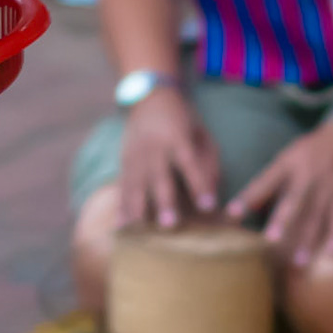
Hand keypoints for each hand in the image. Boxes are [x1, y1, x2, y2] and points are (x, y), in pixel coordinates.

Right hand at [118, 87, 220, 229]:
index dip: (199, 185)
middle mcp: (154, 147)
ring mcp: (135, 156)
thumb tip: (212, 194)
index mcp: (177, 137)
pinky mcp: (124, 163)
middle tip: (170, 225)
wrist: (149, 97)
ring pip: (136, 186)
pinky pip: (122, 188)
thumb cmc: (183, 120)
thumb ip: (207, 163)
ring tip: (140, 235)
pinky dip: (121, 209)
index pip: (189, 163)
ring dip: (138, 211)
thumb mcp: (201, 134)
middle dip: (164, 202)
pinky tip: (120, 229)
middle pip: (159, 177)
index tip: (209, 207)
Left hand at [229, 116, 332, 266]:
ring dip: (308, 239)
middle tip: (271, 240)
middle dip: (282, 219)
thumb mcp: (292, 155)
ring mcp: (330, 184)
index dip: (248, 196)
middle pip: (294, 199)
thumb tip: (250, 208)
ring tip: (297, 262)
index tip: (231, 214)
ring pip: (317, 215)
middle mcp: (308, 173)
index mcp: (289, 162)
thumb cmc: (318, 149)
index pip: (265, 180)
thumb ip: (272, 181)